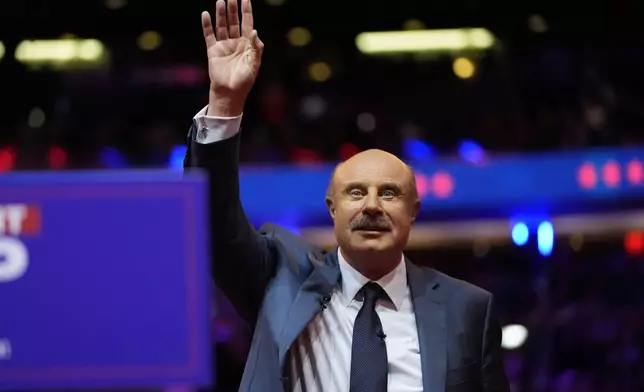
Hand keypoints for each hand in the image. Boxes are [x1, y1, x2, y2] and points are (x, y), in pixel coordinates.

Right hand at [202, 0, 263, 115]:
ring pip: (222, 26)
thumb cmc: (244, 80)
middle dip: (232, 9)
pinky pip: (209, 35)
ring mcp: (224, 46)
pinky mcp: (213, 51)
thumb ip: (256, 48)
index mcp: (247, 45)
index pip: (247, 24)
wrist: (230, 92)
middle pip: (234, 22)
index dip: (246, 12)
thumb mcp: (254, 64)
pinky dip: (207, 25)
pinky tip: (206, 15)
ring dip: (221, 14)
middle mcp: (235, 42)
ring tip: (220, 1)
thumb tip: (255, 31)